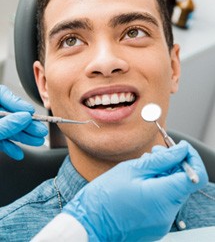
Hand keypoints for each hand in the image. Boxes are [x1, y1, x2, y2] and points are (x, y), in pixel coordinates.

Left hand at [0, 85, 47, 159]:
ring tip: (37, 141)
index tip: (30, 112)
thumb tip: (24, 117)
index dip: (18, 102)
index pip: (2, 95)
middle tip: (40, 130)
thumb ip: (6, 124)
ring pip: (7, 129)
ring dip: (22, 137)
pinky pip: (0, 140)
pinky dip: (9, 147)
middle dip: (26, 124)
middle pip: (10, 115)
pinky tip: (18, 152)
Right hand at [63, 141, 207, 240]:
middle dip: (173, 164)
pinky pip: (165, 201)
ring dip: (164, 174)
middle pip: (184, 182)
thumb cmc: (104, 196)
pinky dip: (158, 187)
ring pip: (174, 190)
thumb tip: (181, 150)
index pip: (195, 176)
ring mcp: (162, 222)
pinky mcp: (156, 225)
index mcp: (162, 197)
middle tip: (155, 152)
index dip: (190, 158)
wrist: (89, 223)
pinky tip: (142, 180)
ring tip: (144, 166)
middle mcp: (167, 213)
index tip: (180, 148)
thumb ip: (161, 159)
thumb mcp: (132, 169)